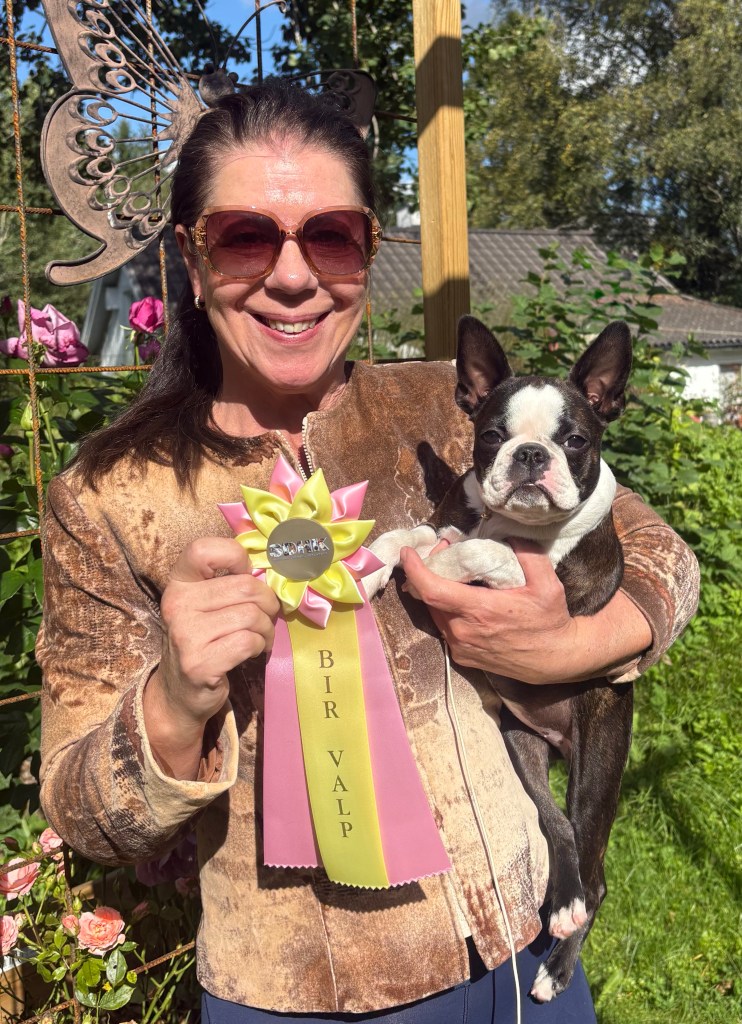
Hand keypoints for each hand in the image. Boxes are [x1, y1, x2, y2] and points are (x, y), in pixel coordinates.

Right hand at [144, 538, 278, 777]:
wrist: (180, 692)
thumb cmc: (205, 639)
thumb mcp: (207, 604)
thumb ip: (230, 582)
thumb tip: (275, 567)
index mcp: (179, 582)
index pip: (204, 549)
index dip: (235, 556)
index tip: (246, 574)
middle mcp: (177, 604)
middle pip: (245, 587)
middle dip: (267, 604)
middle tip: (266, 618)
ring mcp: (185, 634)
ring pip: (252, 616)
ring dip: (266, 629)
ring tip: (260, 638)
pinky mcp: (199, 662)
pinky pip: (249, 641)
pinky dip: (260, 646)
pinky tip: (252, 652)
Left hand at [400, 538, 577, 682]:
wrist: (555, 659)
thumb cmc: (550, 620)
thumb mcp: (547, 583)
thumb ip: (527, 554)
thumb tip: (509, 535)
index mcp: (480, 611)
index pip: (433, 590)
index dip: (415, 570)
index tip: (407, 553)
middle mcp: (464, 631)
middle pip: (430, 598)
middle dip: (430, 572)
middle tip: (444, 552)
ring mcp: (461, 647)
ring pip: (435, 612)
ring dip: (437, 591)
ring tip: (452, 572)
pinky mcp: (463, 657)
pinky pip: (445, 627)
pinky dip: (446, 610)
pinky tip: (460, 598)